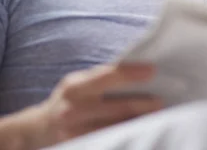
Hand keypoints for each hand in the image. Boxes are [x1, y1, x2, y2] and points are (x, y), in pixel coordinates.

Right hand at [35, 63, 161, 145]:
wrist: (41, 129)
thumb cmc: (71, 99)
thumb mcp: (80, 83)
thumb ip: (103, 77)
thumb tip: (141, 70)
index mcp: (75, 87)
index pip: (106, 77)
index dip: (131, 73)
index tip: (152, 70)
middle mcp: (73, 111)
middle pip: (117, 108)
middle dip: (142, 104)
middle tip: (162, 100)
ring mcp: (76, 133)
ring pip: (117, 128)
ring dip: (140, 122)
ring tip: (158, 116)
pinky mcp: (82, 147)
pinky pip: (111, 140)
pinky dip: (128, 134)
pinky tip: (141, 130)